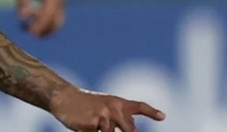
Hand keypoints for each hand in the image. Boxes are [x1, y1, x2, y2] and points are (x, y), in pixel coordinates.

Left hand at [17, 0, 65, 37]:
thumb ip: (23, 3)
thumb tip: (22, 17)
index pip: (48, 16)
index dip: (39, 26)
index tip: (30, 33)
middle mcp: (60, 2)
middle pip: (57, 23)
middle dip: (46, 31)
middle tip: (32, 34)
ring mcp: (62, 4)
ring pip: (58, 23)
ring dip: (47, 29)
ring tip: (33, 31)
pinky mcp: (59, 6)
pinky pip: (56, 19)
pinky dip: (48, 24)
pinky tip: (36, 24)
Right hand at [49, 86, 164, 131]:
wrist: (63, 97)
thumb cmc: (86, 103)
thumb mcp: (105, 104)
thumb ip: (121, 115)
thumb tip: (134, 129)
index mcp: (118, 103)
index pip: (138, 106)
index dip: (151, 112)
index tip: (162, 117)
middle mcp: (113, 108)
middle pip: (131, 130)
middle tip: (121, 131)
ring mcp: (102, 117)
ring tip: (93, 123)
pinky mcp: (91, 125)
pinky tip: (85, 126)